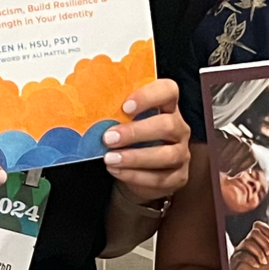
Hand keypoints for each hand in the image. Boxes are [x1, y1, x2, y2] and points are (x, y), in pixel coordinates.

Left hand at [101, 79, 190, 201]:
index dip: (149, 96)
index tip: (126, 107)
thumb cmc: (127, 140)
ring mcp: (181, 153)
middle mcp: (179, 128)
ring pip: (167, 155)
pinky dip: (136, 176)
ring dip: (135, 157)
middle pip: (168, 126)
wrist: (134, 172)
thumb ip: (113, 113)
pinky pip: (160, 178)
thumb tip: (87, 105)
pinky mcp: (178, 176)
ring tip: (110, 158)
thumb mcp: (121, 122)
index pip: (168, 91)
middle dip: (136, 132)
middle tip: (109, 138)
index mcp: (167, 106)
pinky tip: (117, 171)